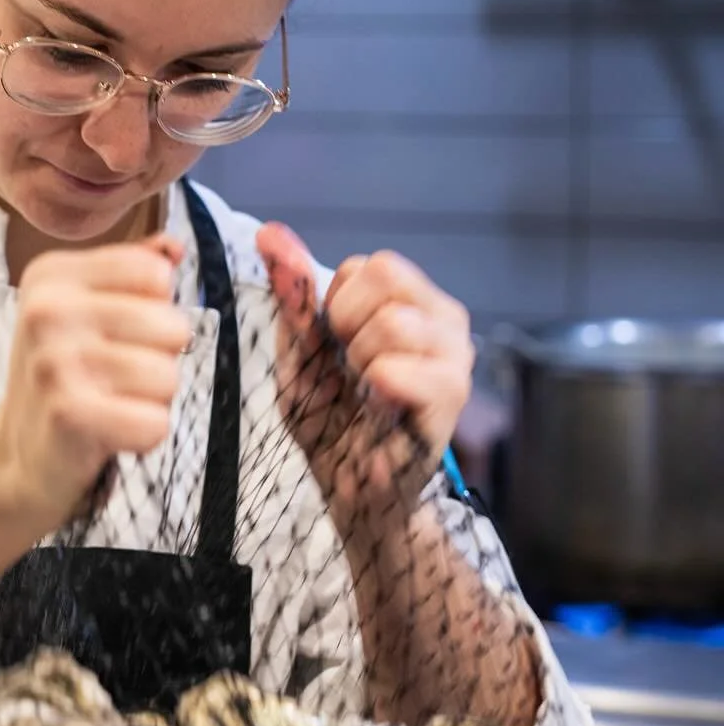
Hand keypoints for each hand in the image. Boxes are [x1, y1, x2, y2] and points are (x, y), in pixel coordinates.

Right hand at [0, 235, 191, 533]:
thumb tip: (174, 247)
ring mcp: (55, 361)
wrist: (17, 459)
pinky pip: (154, 422)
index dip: (154, 313)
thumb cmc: (62, 382)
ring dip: (150, 402)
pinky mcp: (69, 412)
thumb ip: (130, 274)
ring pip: (167, 376)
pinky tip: (110, 436)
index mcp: (53, 275)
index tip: (116, 338)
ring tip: (111, 407)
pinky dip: (142, 437)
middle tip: (114, 382)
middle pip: (172, 327)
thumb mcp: (84, 313)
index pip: (157, 276)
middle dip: (158, 362)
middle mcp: (48, 309)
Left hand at [257, 221, 474, 514]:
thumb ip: (292, 295)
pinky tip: (379, 409)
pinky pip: (401, 368)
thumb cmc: (331, 423)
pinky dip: (376, 388)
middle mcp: (444, 319)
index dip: (334, 306)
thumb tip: (268, 233)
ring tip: (368, 395)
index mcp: (413, 301)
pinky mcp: (452, 396)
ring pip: (393, 320)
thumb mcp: (300, 354)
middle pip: (386, 274)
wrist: (350, 492)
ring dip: (360, 363)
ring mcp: (455, 356)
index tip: (336, 348)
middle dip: (347, 325)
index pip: (368, 264)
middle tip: (352, 373)